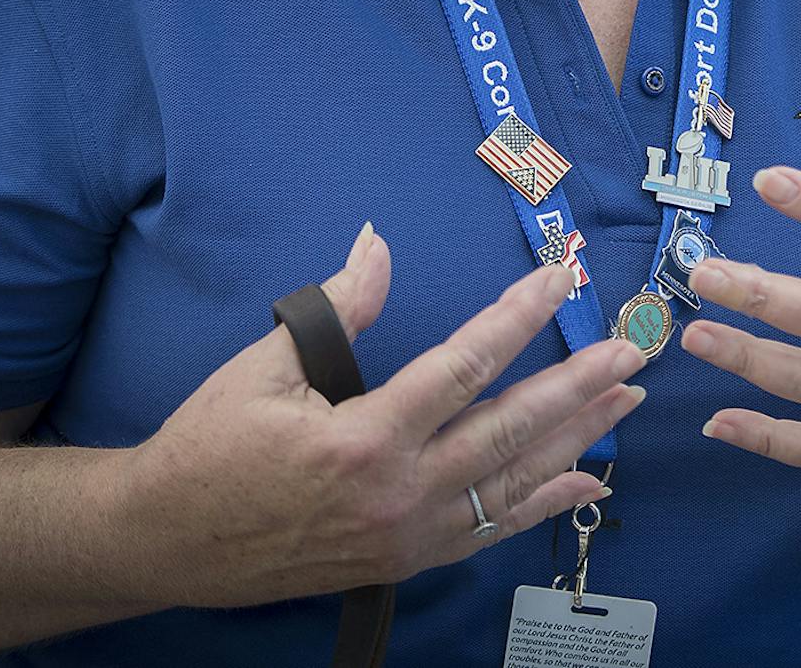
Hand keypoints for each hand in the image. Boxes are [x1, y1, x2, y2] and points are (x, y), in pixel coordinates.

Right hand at [118, 227, 645, 609]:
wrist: (168, 541)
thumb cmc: (212, 445)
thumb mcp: (267, 364)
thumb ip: (341, 307)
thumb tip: (378, 242)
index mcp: (364, 438)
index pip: (465, 366)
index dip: (519, 317)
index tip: (559, 279)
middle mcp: (399, 493)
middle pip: (511, 431)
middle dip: (579, 386)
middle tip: (632, 351)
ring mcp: (408, 535)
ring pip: (514, 483)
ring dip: (578, 439)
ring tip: (626, 401)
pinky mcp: (406, 559)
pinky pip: (491, 532)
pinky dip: (544, 505)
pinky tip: (588, 481)